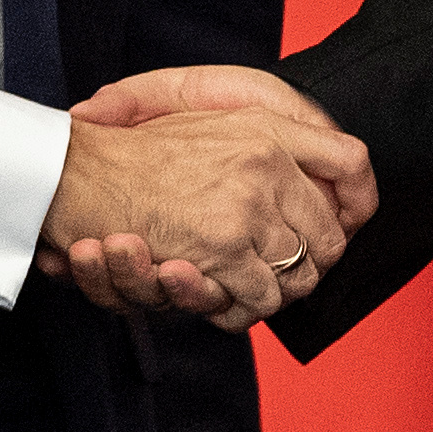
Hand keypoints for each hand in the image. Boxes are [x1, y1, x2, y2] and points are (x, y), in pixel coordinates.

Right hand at [71, 65, 380, 288]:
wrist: (79, 171)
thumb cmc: (138, 152)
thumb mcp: (211, 123)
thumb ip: (264, 144)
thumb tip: (323, 181)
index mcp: (267, 126)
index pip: (353, 164)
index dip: (350, 206)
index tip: (330, 231)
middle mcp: (267, 161)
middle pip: (331, 237)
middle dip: (307, 266)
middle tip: (276, 277)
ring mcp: (248, 204)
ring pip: (297, 275)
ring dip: (273, 293)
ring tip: (239, 289)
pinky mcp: (223, 246)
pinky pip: (257, 297)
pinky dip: (241, 308)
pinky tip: (214, 296)